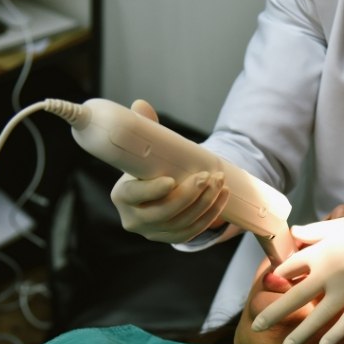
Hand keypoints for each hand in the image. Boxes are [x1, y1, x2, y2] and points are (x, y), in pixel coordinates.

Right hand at [109, 99, 228, 242]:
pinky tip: (222, 197)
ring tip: (219, 182)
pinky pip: (192, 232)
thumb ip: (143, 128)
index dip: (152, 190)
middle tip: (207, 176)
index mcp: (122, 196)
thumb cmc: (146, 167)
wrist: (154, 191)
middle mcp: (134, 219)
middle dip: (189, 195)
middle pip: (163, 212)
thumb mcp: (143, 149)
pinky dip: (210, 215)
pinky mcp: (170, 238)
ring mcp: (153, 232)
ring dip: (205, 203)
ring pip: (182, 223)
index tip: (170, 180)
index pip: (134, 195)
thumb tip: (140, 105)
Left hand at [251, 198, 343, 343]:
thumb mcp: (343, 224)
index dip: (278, 277)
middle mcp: (329, 271)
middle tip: (257, 326)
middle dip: (274, 313)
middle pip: (295, 296)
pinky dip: (335, 336)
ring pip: (318, 316)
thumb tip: (294, 231)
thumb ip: (316, 231)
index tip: (270, 286)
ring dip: (300, 333)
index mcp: (322, 249)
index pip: (290, 267)